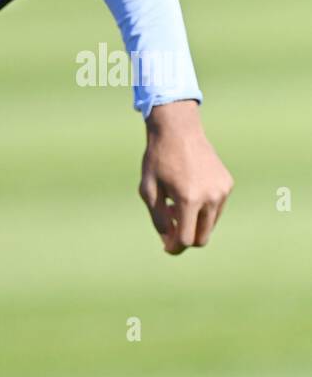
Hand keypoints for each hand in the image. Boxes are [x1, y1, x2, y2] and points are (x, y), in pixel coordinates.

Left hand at [138, 100, 233, 254]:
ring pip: (210, 223)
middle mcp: (211, 197)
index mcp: (189, 199)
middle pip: (202, 237)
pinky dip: (203, 207)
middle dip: (186, 237)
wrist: (178, 129)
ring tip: (176, 203)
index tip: (166, 247)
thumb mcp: (148, 190)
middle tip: (170, 223)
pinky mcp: (228, 184)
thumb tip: (170, 241)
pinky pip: (216, 207)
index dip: (175, 247)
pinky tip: (189, 189)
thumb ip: (158, 219)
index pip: (187, 239)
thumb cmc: (159, 159)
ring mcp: (222, 190)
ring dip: (194, 221)